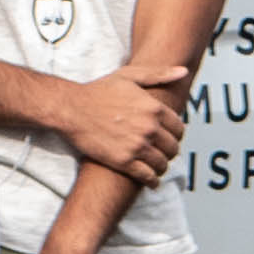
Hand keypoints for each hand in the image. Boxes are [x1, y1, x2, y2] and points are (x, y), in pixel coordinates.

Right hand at [52, 63, 190, 182]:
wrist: (70, 109)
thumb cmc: (98, 90)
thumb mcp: (128, 76)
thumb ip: (158, 74)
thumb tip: (183, 72)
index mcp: (154, 107)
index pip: (179, 129)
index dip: (176, 135)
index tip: (170, 138)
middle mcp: (149, 128)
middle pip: (172, 148)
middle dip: (169, 151)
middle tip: (163, 153)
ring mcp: (137, 146)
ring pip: (162, 163)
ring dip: (161, 167)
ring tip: (157, 167)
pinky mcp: (123, 161)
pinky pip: (147, 176)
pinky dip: (152, 181)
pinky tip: (151, 180)